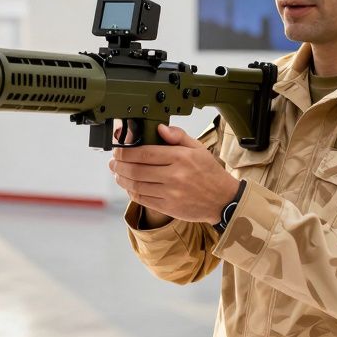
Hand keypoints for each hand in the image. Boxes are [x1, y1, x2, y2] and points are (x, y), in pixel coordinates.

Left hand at [109, 124, 240, 223]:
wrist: (223, 199)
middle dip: (119, 165)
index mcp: (181, 158)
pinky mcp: (169, 207)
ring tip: (117, 174)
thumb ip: (178, 136)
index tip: (118, 150)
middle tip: (113, 162)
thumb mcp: (198, 148)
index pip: (145, 152)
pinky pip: (143, 199)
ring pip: (137, 186)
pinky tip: (129, 186)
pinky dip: (132, 192)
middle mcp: (175, 176)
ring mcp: (171, 193)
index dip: (126, 152)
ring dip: (122, 179)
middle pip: (136, 170)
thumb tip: (159, 128)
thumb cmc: (209, 172)